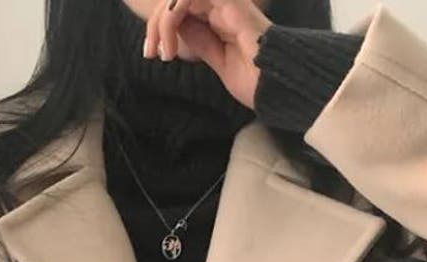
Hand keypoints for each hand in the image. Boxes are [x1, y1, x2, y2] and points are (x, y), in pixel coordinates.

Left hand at [143, 0, 272, 108]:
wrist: (276, 87)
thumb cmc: (256, 81)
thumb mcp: (217, 60)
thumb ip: (200, 40)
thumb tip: (177, 27)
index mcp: (221, 16)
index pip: (181, 8)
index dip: (161, 27)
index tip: (153, 53)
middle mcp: (223, 4)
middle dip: (155, 24)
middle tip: (150, 53)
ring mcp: (226, 1)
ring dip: (160, 22)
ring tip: (161, 52)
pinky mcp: (227, 3)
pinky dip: (170, 20)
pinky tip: (171, 47)